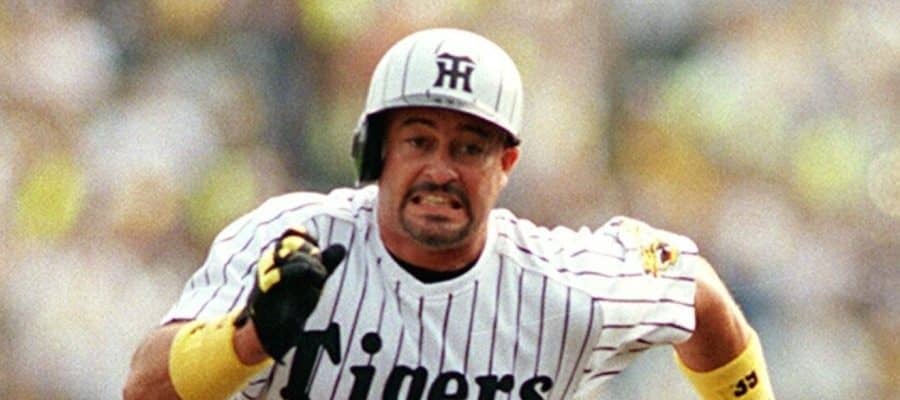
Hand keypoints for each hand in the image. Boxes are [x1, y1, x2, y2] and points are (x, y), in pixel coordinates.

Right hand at [235, 227, 345, 360]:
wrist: (277, 333)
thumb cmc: (294, 303)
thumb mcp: (314, 281)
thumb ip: (326, 264)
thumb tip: (341, 247)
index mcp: (281, 258)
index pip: (290, 234)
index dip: (305, 236)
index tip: (319, 249)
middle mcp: (269, 264)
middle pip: (286, 242)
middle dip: (307, 248)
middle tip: (319, 260)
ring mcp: (264, 278)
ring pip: (282, 255)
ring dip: (305, 261)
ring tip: (320, 275)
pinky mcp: (263, 294)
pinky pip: (273, 276)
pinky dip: (294, 271)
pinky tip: (311, 276)